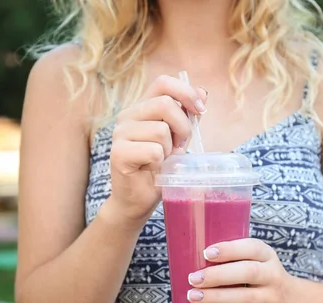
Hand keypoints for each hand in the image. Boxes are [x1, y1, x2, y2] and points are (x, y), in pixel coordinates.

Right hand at [108, 75, 206, 223]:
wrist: (138, 199)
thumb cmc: (158, 168)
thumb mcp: (177, 139)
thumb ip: (187, 116)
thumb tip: (202, 92)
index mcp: (141, 108)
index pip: (163, 83)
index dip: (185, 92)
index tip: (200, 110)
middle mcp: (127, 117)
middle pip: (165, 104)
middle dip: (183, 127)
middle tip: (180, 146)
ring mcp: (120, 134)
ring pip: (161, 130)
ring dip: (170, 149)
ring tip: (163, 160)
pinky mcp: (119, 153)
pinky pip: (154, 150)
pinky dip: (160, 163)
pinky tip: (151, 169)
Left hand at [186, 238, 304, 302]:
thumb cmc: (266, 278)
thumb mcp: (262, 261)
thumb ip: (237, 257)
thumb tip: (191, 254)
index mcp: (268, 257)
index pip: (252, 248)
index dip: (229, 250)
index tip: (207, 252)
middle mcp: (272, 277)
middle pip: (247, 273)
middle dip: (218, 275)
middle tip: (193, 278)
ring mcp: (269, 301)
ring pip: (242, 299)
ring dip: (215, 298)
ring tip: (192, 296)